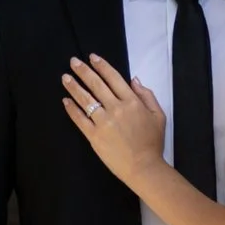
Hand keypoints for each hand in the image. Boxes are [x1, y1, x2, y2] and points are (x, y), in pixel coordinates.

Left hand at [62, 51, 166, 184]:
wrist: (143, 167)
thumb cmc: (152, 142)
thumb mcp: (158, 115)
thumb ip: (147, 95)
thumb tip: (134, 79)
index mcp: (132, 102)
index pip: (114, 78)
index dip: (102, 66)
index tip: (92, 57)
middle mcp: (116, 108)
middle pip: (97, 85)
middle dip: (84, 71)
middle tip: (73, 61)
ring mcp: (103, 122)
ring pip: (86, 100)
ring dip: (74, 87)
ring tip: (65, 78)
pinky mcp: (94, 136)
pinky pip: (80, 119)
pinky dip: (72, 109)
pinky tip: (65, 101)